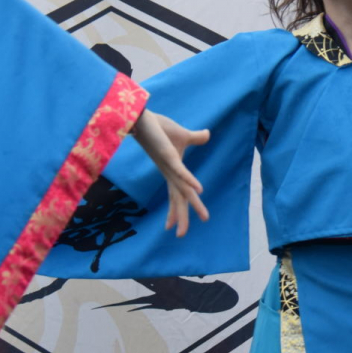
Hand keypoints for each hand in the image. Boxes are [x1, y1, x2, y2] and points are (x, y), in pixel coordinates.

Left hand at [132, 110, 209, 236]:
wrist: (143, 117)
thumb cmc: (160, 128)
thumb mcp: (183, 135)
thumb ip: (196, 138)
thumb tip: (207, 135)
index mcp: (172, 171)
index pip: (175, 194)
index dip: (175, 211)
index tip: (171, 228)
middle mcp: (169, 172)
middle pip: (178, 198)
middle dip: (181, 217)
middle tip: (180, 236)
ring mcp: (168, 165)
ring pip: (183, 189)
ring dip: (192, 204)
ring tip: (202, 218)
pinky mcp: (168, 155)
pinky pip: (181, 171)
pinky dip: (189, 180)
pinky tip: (199, 190)